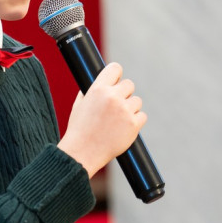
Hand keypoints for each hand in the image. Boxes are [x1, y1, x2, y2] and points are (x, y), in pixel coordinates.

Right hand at [57, 62, 146, 177]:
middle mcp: (112, 97)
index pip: (115, 68)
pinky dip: (135, 121)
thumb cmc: (79, 130)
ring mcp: (124, 111)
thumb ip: (90, 90)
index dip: (117, 74)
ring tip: (118, 120)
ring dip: (130, 108)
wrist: (82, 153)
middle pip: (129, 84)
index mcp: (98, 89)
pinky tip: (124, 128)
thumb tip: (100, 81)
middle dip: (124, 94)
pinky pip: (142, 116)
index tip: (116, 81)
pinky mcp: (133, 125)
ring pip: (137, 101)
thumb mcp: (79, 105)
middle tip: (116, 106)